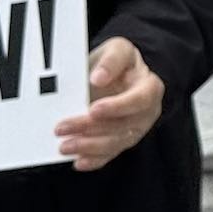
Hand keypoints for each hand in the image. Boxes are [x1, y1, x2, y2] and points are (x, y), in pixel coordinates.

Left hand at [56, 37, 163, 170]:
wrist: (121, 74)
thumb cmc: (120, 63)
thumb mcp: (119, 49)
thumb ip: (110, 61)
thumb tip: (98, 77)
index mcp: (149, 88)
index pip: (139, 100)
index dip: (117, 107)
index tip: (93, 109)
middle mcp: (146, 113)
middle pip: (122, 126)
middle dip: (91, 129)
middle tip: (63, 127)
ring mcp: (135, 130)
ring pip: (115, 143)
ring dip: (88, 147)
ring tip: (65, 145)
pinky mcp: (122, 141)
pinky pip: (110, 155)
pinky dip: (94, 160)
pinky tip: (78, 161)